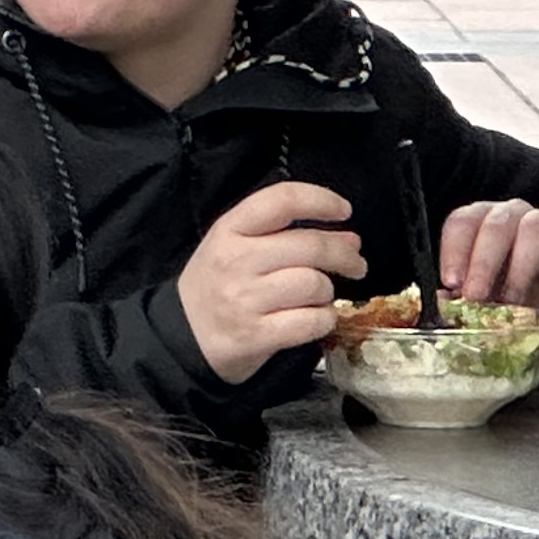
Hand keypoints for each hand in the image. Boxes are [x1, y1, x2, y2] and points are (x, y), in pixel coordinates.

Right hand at [175, 181, 365, 383]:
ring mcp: (245, 299)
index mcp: (228, 231)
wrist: (183, 337)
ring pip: (315, 284)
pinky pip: (313, 321)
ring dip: (328, 292)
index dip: (320, 200)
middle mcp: (236, 261)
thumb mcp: (233, 246)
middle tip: (355, 264)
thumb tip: (349, 239)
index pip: (282, 201)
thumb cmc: (216, 287)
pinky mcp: (257, 335)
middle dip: (345, 255)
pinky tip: (314, 318)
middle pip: (310, 245)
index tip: (344, 211)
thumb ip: (285, 236)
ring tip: (318, 296)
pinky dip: (323, 320)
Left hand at [440, 198, 538, 338]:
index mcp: (479, 227)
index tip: (452, 282)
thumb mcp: (483, 306)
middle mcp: (512, 219)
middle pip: (495, 224)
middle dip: (483, 262)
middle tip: (476, 296)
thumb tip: (439, 302)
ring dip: (521, 262)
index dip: (454, 249)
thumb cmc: (514, 306)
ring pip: (534, 224)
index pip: (462, 222)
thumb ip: (459, 301)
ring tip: (514, 297)